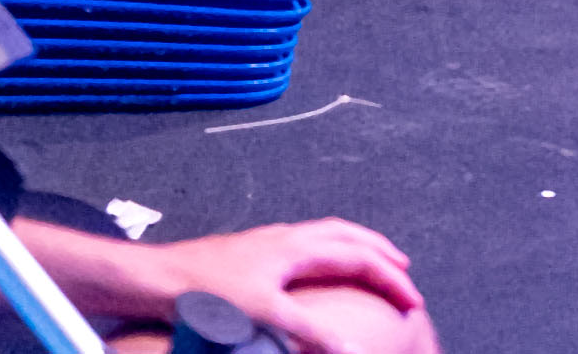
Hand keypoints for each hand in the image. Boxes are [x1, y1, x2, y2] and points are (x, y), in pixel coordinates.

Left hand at [122, 224, 431, 353]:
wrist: (164, 276)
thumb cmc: (209, 291)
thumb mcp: (265, 315)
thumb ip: (307, 332)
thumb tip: (346, 349)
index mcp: (297, 247)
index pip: (357, 257)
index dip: (389, 277)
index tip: (412, 298)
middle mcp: (289, 237)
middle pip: (347, 234)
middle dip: (380, 251)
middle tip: (405, 270)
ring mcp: (273, 241)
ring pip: (328, 234)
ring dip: (356, 246)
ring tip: (373, 262)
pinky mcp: (258, 252)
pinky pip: (309, 242)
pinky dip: (331, 250)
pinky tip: (323, 269)